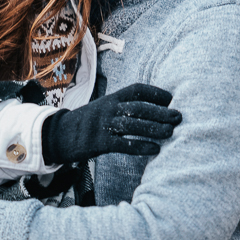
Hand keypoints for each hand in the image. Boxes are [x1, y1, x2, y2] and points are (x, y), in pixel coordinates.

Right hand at [41, 83, 181, 164]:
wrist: (61, 135)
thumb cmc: (89, 121)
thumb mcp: (105, 107)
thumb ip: (125, 106)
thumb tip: (153, 108)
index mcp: (112, 97)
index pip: (137, 90)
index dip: (156, 93)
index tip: (171, 98)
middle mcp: (109, 108)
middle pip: (139, 107)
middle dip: (161, 112)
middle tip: (179, 117)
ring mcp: (104, 125)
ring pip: (133, 125)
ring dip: (154, 128)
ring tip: (171, 132)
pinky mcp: (100, 143)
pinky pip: (124, 144)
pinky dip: (141, 146)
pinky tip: (155, 149)